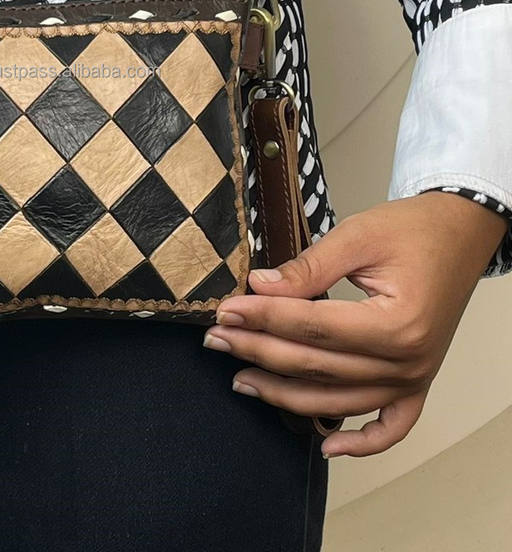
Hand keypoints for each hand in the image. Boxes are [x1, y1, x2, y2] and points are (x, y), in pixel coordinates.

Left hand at [205, 192, 507, 456]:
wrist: (461, 234)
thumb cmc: (410, 230)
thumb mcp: (356, 236)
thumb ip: (307, 268)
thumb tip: (257, 287)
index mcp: (396, 323)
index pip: (311, 327)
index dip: (262, 318)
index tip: (224, 311)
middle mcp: (407, 361)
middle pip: (316, 366)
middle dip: (258, 351)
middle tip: (215, 340)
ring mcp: (415, 378)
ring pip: (338, 400)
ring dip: (285, 396)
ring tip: (240, 380)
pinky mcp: (418, 382)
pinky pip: (390, 427)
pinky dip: (361, 443)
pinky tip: (326, 447)